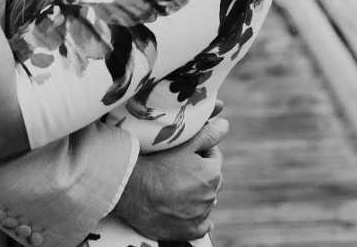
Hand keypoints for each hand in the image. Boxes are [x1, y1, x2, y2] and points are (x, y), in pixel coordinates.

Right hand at [113, 117, 228, 241]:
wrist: (130, 190)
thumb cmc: (156, 164)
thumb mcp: (183, 144)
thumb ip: (207, 134)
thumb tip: (225, 125)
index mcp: (213, 174)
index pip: (214, 158)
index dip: (200, 152)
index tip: (184, 154)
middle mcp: (211, 196)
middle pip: (210, 180)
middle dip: (200, 174)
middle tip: (177, 170)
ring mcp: (200, 216)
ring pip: (205, 201)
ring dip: (196, 195)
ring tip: (174, 188)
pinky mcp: (189, 231)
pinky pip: (201, 226)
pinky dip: (196, 219)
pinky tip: (183, 211)